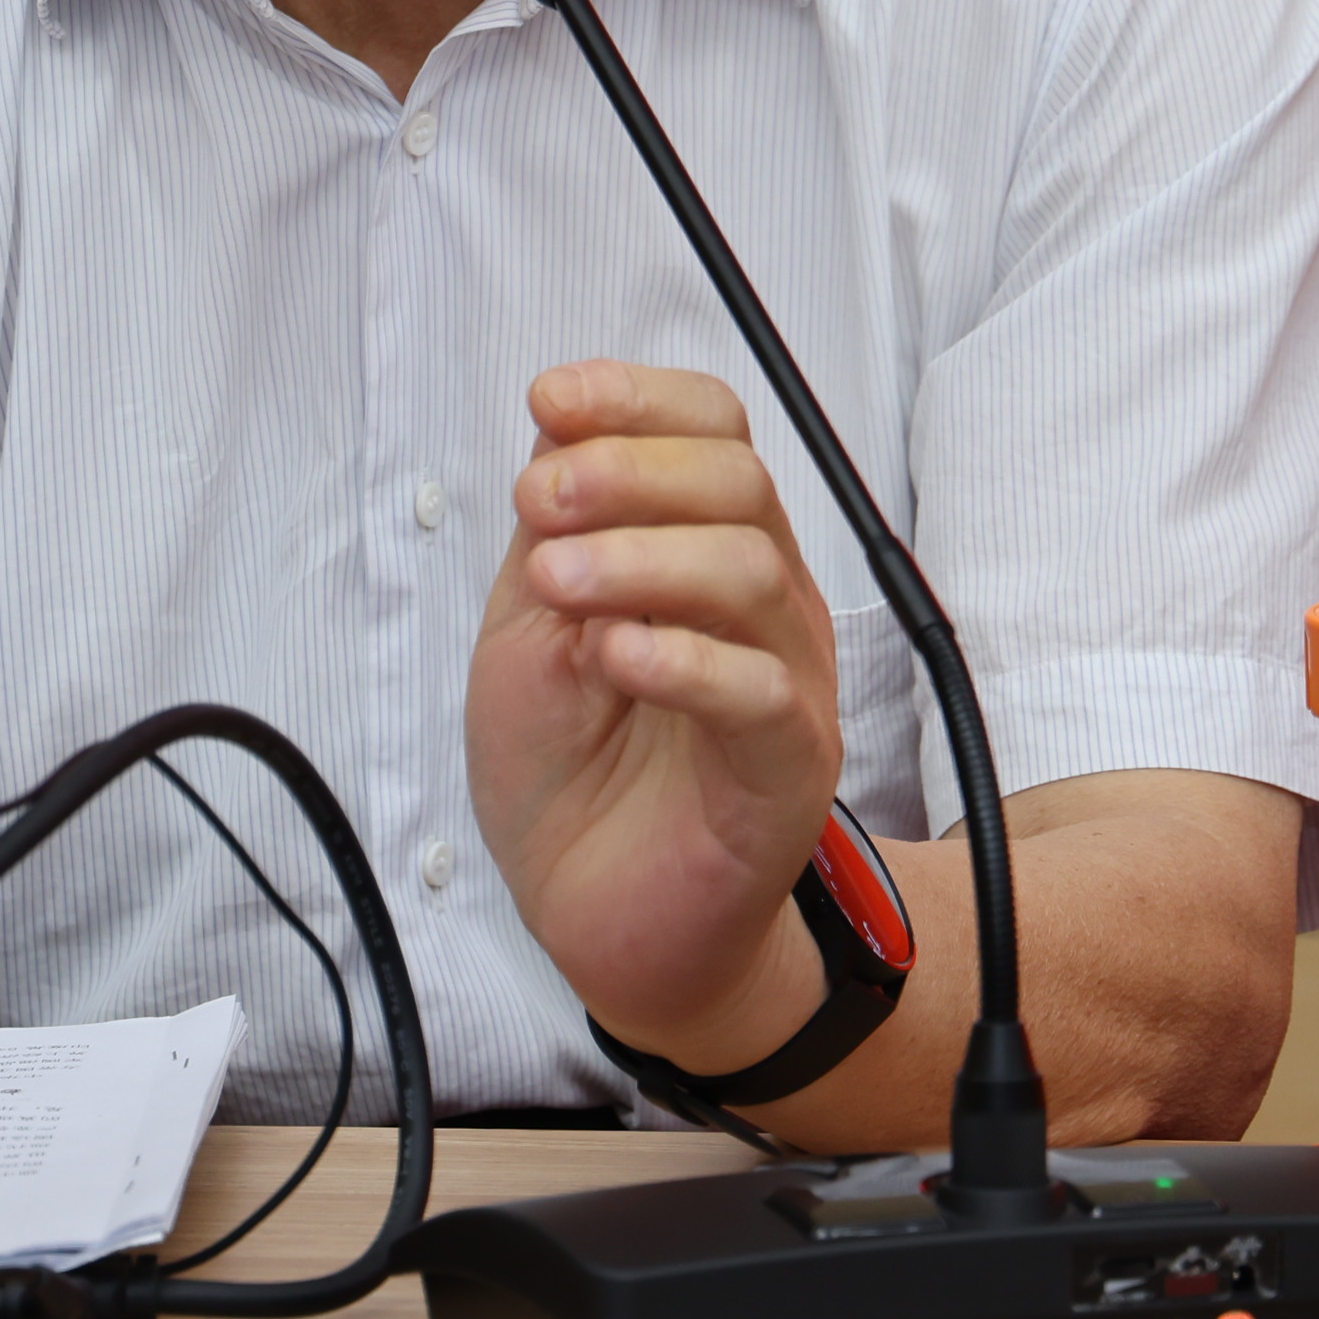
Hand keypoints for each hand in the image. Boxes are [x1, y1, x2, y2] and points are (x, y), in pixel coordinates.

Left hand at [463, 358, 844, 1066]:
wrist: (598, 919)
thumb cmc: (573, 777)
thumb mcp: (530, 632)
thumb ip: (551, 540)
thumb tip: (558, 434)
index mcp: (704, 549)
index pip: (711, 429)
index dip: (636, 398)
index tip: (550, 399)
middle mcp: (762, 600)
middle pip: (737, 482)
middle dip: (631, 469)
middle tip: (542, 498)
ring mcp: (786, 680)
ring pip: (752, 572)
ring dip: (642, 557)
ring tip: (556, 583)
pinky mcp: (788, 767)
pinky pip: (760, 693)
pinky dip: (683, 661)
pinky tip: (615, 656)